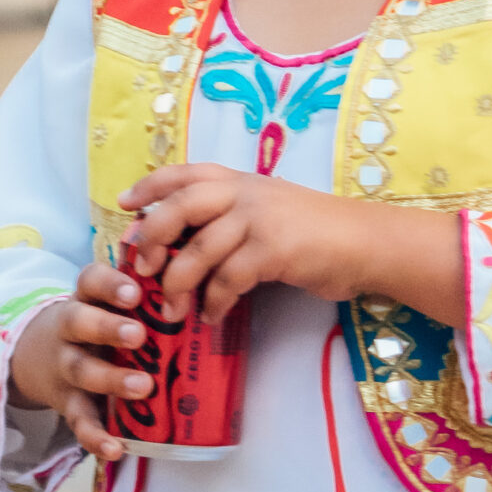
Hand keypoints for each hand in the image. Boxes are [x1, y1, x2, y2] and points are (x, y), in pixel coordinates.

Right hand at [7, 260, 152, 462]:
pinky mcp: (67, 403)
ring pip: (80, 370)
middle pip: (78, 322)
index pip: (90, 281)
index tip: (135, 292)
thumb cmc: (93, 323)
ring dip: (110, 379)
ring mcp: (65, 367)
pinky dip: (95, 437)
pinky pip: (79, 421)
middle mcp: (69, 330)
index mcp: (85, 298)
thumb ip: (142, 295)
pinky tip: (116, 448)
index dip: (110, 285)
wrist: (34, 355)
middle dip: (107, 329)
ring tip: (143, 386)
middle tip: (138, 335)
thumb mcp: (105, 303)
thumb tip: (196, 287)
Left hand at [121, 164, 465, 326]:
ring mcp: (258, 219)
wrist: (366, 241)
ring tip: (173, 311)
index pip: (183, 173)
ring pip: (198, 251)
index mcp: (239, 179)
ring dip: (178, 286)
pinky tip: (212, 317)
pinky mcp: (273, 250)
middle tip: (142, 268)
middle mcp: (244, 192)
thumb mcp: (269, 208)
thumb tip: (185, 241)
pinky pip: (227, 280)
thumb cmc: (316, 231)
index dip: (149, 186)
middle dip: (153, 238)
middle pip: (179, 207)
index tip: (125, 205)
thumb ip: (230, 216)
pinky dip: (213, 303)